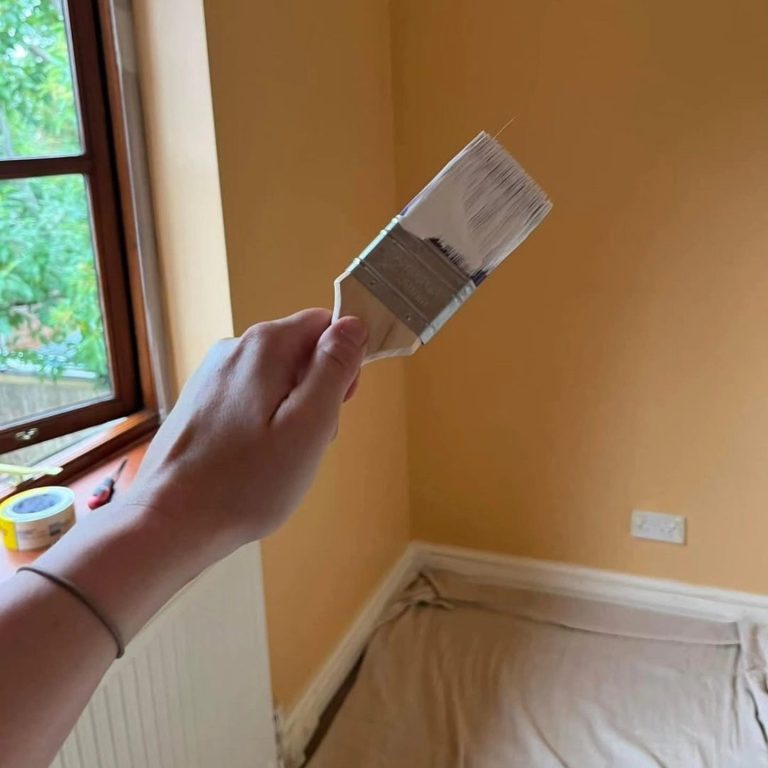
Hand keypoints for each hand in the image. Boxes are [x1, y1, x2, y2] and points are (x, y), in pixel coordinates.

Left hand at [127, 308, 366, 562]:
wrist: (169, 520)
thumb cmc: (247, 480)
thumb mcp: (309, 424)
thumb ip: (334, 368)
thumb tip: (353, 323)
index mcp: (265, 345)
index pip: (325, 324)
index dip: (342, 362)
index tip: (337, 406)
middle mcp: (235, 348)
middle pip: (301, 352)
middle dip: (317, 392)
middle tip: (307, 441)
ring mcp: (213, 374)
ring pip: (277, 378)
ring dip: (292, 412)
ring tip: (280, 457)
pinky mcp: (200, 400)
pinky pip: (252, 397)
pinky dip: (264, 422)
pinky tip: (254, 459)